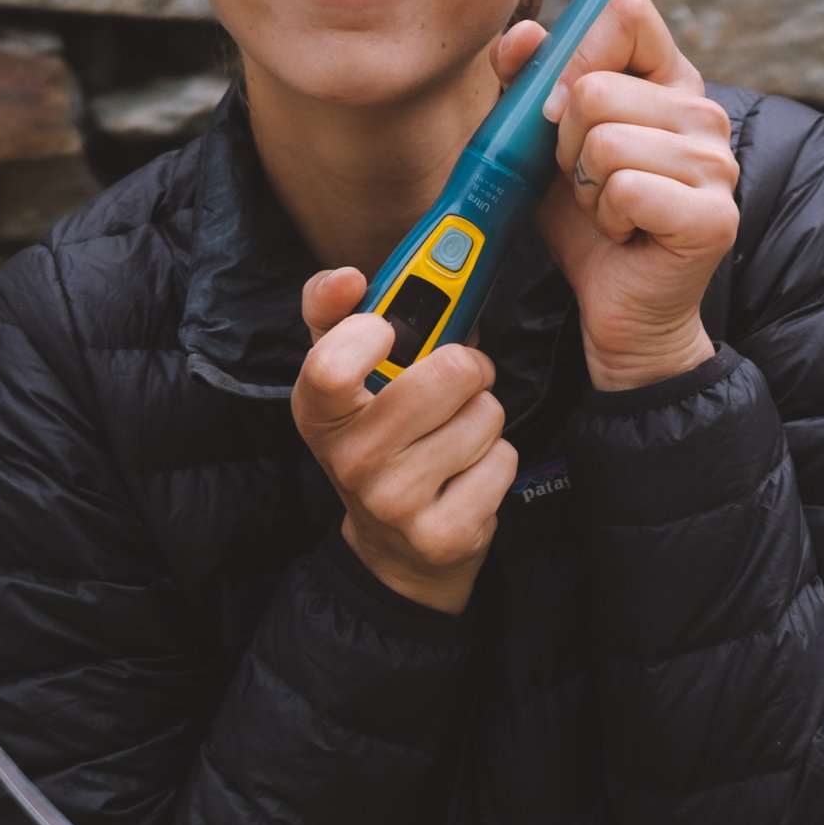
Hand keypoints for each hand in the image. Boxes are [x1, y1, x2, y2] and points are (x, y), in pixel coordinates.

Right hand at [291, 266, 518, 614]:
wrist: (393, 547)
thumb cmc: (376, 437)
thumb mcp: (343, 376)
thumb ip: (334, 310)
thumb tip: (348, 277)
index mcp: (319, 413)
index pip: (333, 363)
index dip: (370, 333)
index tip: (387, 330)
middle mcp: (350, 460)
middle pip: (447, 374)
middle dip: (468, 367)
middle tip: (458, 381)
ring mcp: (396, 503)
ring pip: (486, 414)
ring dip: (484, 415)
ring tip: (457, 432)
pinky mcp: (444, 534)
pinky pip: (504, 460)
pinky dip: (497, 458)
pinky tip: (467, 473)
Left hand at [492, 0, 737, 391]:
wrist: (617, 310)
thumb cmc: (585, 224)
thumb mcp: (542, 145)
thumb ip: (528, 83)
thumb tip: (521, 35)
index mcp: (671, 83)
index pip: (627, 14)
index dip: (575, 54)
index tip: (561, 106)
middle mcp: (704, 115)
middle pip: (596, 88)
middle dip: (567, 145)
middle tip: (589, 183)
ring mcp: (717, 165)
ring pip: (605, 141)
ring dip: (585, 187)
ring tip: (607, 211)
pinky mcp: (713, 215)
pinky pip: (624, 188)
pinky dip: (605, 218)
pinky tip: (625, 235)